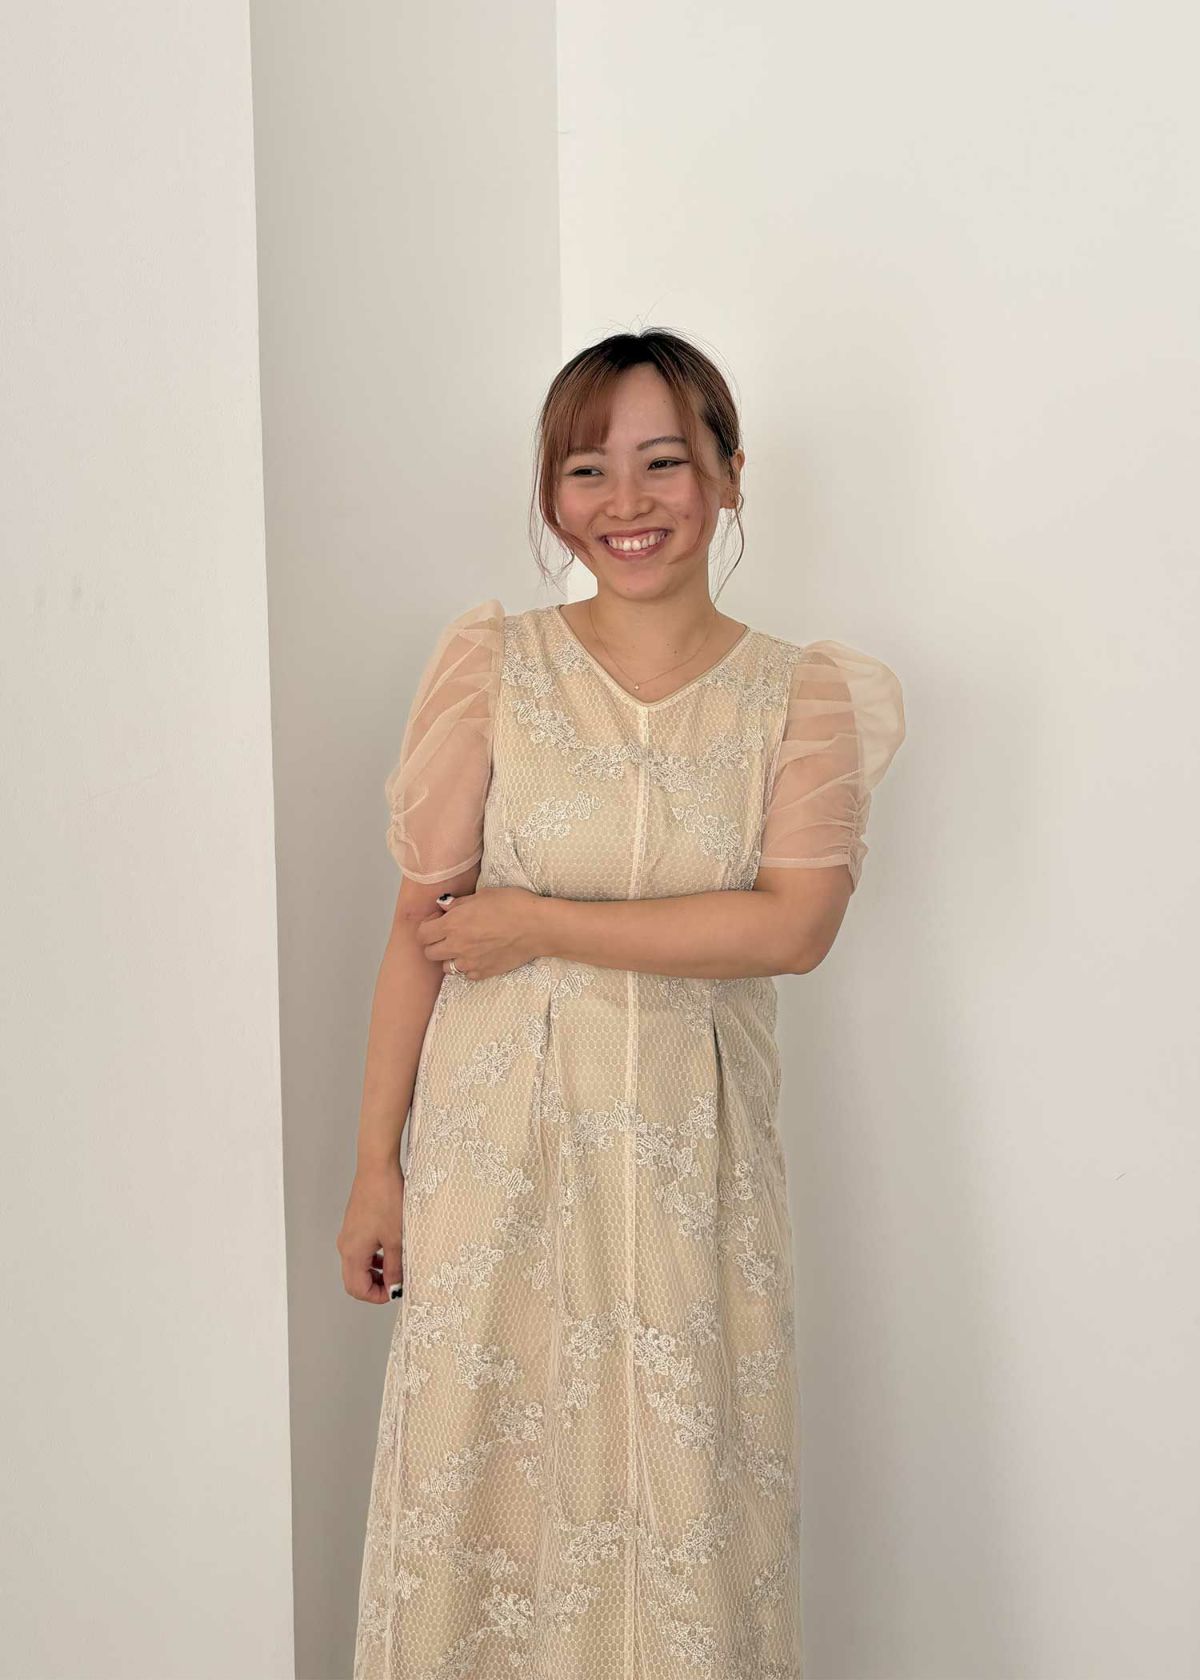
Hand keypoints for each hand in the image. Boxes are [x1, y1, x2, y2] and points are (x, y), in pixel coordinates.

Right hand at [336, 1159, 404, 1303]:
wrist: (377, 1168)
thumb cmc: (387, 1199)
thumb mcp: (397, 1238)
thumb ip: (395, 1267)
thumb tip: (395, 1288)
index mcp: (353, 1253)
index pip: (357, 1289)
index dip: (376, 1296)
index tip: (396, 1291)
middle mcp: (345, 1246)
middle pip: (354, 1280)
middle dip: (375, 1287)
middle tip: (396, 1283)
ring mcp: (348, 1235)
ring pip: (357, 1266)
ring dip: (375, 1272)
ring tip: (397, 1267)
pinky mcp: (354, 1225)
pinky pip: (360, 1250)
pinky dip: (373, 1258)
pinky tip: (390, 1250)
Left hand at [416, 886, 544, 979]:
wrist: (537, 927)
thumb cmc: (512, 905)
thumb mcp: (482, 895)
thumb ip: (458, 904)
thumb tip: (445, 906)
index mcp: (453, 924)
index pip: (422, 934)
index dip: (427, 927)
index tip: (438, 921)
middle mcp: (457, 946)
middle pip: (429, 953)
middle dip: (434, 943)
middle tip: (448, 934)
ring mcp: (470, 962)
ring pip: (446, 967)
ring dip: (450, 957)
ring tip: (464, 947)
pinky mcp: (484, 972)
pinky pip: (466, 974)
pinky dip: (468, 967)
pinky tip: (479, 955)